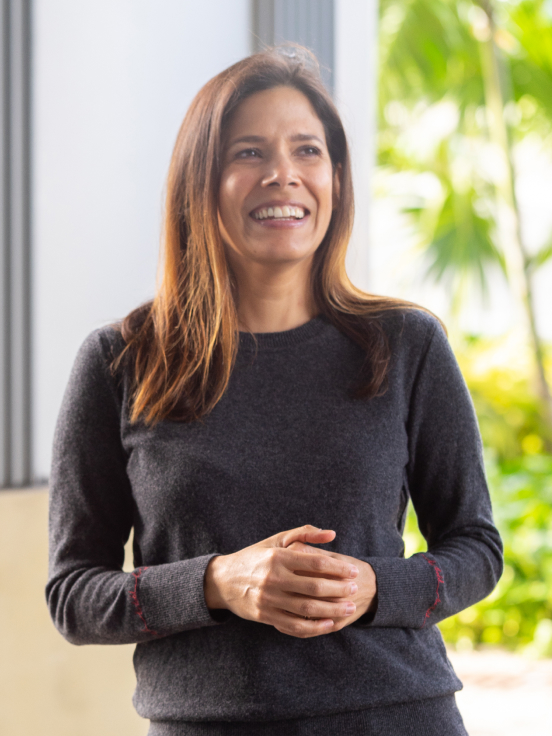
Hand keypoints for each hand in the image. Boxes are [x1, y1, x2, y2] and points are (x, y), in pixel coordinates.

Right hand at [203, 525, 359, 637]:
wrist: (223, 580)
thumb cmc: (255, 557)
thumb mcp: (276, 540)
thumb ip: (304, 533)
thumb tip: (332, 534)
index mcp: (278, 557)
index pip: (316, 562)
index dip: (339, 568)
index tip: (354, 571)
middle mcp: (273, 578)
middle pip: (314, 587)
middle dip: (339, 589)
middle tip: (355, 590)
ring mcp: (269, 599)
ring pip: (307, 608)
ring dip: (332, 610)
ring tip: (349, 608)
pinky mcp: (265, 616)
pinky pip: (294, 626)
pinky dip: (314, 627)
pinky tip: (329, 624)